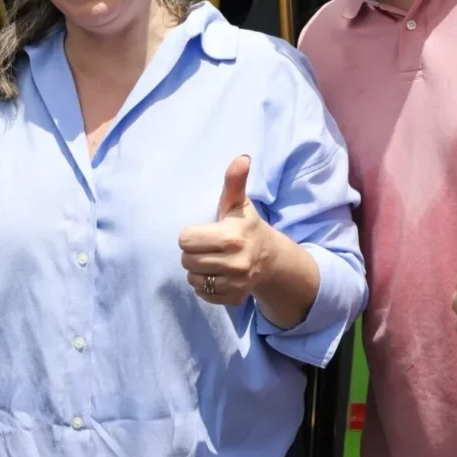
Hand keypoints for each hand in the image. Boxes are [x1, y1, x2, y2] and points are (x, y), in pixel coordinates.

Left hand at [179, 155, 281, 305]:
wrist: (270, 258)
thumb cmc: (246, 226)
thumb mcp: (238, 203)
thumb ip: (235, 181)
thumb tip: (242, 158)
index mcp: (232, 237)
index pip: (185, 239)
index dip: (191, 235)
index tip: (204, 232)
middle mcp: (236, 262)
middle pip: (186, 260)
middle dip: (193, 252)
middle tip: (207, 246)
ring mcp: (236, 283)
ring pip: (192, 279)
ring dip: (197, 270)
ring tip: (211, 260)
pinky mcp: (234, 298)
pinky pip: (203, 294)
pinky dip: (205, 286)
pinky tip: (217, 274)